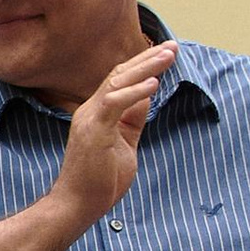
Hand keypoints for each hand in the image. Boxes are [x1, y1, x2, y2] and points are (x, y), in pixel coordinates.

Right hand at [53, 40, 175, 225]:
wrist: (78, 204)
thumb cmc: (100, 179)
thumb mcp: (125, 142)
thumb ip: (133, 119)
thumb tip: (147, 96)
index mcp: (97, 112)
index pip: (120, 80)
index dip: (142, 64)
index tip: (165, 53)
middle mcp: (90, 109)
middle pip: (120, 74)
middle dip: (148, 58)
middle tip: (171, 46)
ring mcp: (89, 118)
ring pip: (118, 82)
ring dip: (145, 68)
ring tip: (167, 56)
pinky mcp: (93, 130)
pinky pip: (114, 103)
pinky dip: (135, 92)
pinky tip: (154, 83)